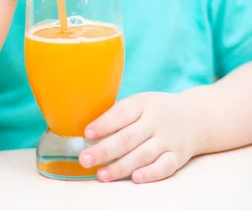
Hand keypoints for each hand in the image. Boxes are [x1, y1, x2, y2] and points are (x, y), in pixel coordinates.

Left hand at [79, 92, 198, 183]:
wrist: (195, 117)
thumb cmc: (157, 110)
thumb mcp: (141, 102)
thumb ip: (120, 114)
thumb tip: (90, 133)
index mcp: (143, 103)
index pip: (121, 113)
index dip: (104, 124)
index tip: (87, 134)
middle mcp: (156, 121)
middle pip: (128, 137)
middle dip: (104, 150)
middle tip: (85, 159)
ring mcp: (168, 139)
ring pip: (143, 155)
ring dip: (120, 166)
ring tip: (101, 174)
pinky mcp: (178, 156)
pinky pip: (164, 167)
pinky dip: (150, 173)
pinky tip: (135, 179)